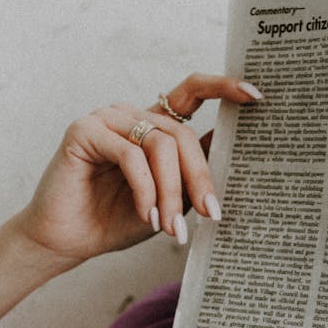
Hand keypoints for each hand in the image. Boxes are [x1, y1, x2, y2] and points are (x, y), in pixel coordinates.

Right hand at [13, 73, 260, 264]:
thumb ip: (195, 170)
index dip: (224, 88)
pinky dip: (144, 189)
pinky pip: (131, 154)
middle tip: (211, 214)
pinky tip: (146, 214)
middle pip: (182, 134)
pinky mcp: (84, 130)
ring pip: (160, 145)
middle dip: (199, 178)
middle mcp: (132, 115)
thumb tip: (235, 151)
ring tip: (170, 226)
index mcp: (154, 126)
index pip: (192, 93)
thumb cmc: (119, 219)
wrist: (71, 240)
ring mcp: (107, 119)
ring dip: (170, 191)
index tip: (257, 95)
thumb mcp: (172, 197)